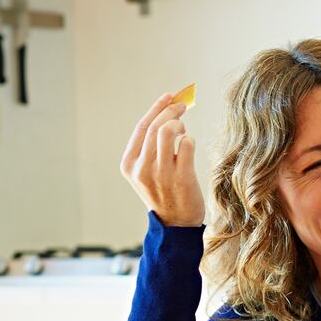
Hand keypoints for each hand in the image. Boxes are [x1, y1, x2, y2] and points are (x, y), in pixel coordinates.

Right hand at [120, 93, 204, 226]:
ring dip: (180, 124)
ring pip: (169, 131)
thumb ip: (153, 146)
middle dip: (172, 110)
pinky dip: (191, 140)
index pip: (141, 127)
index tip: (169, 96)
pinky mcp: (182, 178)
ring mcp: (161, 173)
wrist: (176, 224)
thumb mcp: (148, 170)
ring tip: (184, 131)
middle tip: (184, 105)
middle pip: (156, 126)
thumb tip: (170, 114)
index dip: (156, 108)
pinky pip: (188, 144)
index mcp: (129, 164)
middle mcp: (142, 168)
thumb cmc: (165, 192)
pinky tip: (190, 146)